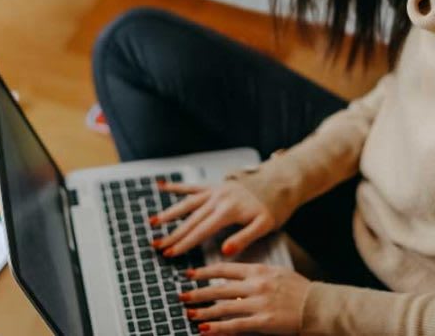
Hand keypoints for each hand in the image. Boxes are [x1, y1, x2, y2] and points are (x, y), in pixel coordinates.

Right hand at [150, 180, 275, 256]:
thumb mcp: (265, 225)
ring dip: (170, 213)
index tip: (170, 253)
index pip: (201, 230)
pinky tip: (162, 186)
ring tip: (153, 223)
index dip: (185, 243)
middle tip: (156, 245)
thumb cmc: (275, 206)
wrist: (281, 181)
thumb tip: (224, 251)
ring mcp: (215, 190)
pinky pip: (194, 186)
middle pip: (191, 219)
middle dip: (172, 233)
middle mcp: (218, 198)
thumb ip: (244, 238)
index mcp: (228, 210)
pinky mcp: (216, 185)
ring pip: (187, 203)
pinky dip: (177, 187)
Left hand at [179, 262, 310, 333]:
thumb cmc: (300, 291)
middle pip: (219, 288)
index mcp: (259, 270)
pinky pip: (235, 325)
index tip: (190, 274)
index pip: (225, 269)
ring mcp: (258, 303)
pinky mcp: (263, 322)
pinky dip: (217, 327)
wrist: (318, 306)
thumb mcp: (277, 274)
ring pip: (223, 307)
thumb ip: (256, 275)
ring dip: (203, 311)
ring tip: (189, 313)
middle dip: (198, 292)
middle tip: (182, 295)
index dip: (205, 272)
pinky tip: (205, 328)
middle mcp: (256, 285)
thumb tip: (236, 280)